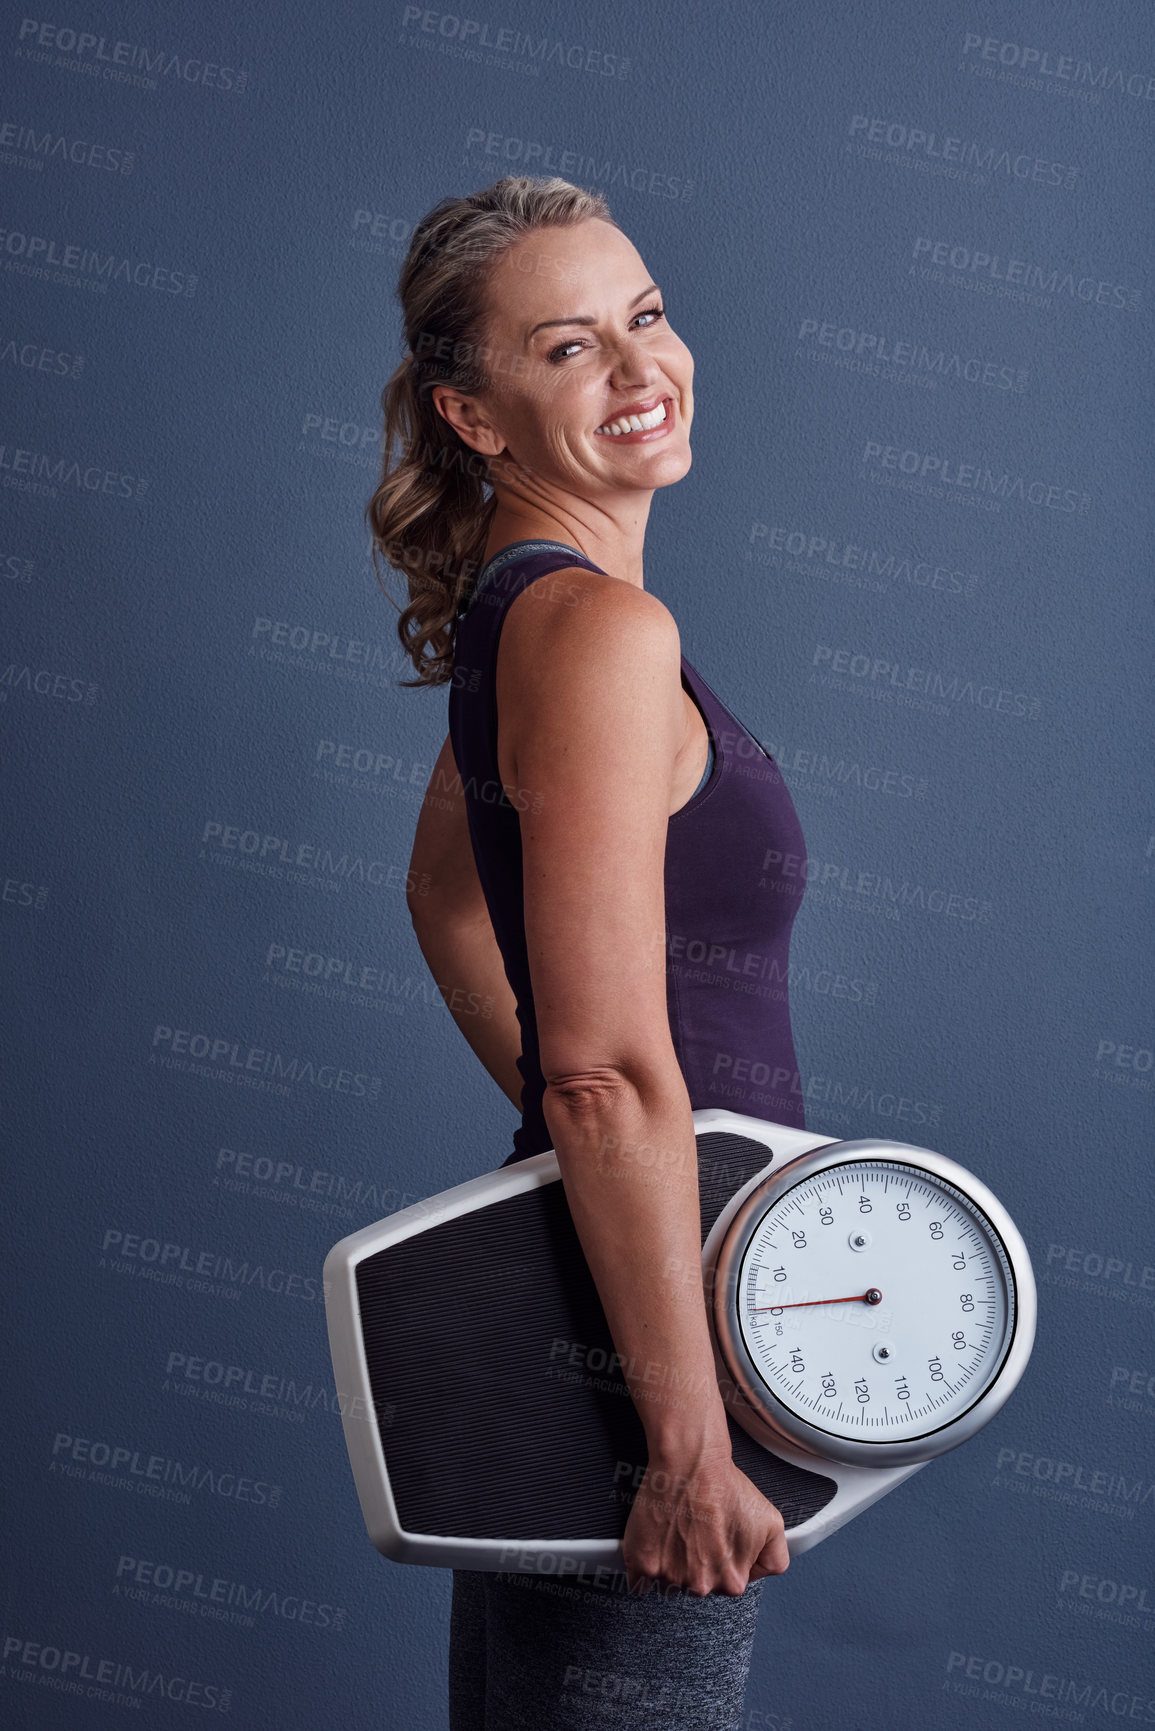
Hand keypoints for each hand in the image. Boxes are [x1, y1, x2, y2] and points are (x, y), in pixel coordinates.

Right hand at [620, 1444, 789, 1597]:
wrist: (690, 1463)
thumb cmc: (724, 1486)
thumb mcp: (771, 1523)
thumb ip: (774, 1559)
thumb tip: (760, 1573)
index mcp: (732, 1581)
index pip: (726, 1585)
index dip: (721, 1559)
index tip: (715, 1540)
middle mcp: (701, 1585)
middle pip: (697, 1585)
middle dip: (696, 1563)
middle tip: (696, 1532)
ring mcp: (670, 1577)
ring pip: (670, 1582)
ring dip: (670, 1563)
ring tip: (677, 1530)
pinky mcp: (642, 1565)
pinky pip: (640, 1583)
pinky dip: (644, 1567)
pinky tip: (655, 1543)